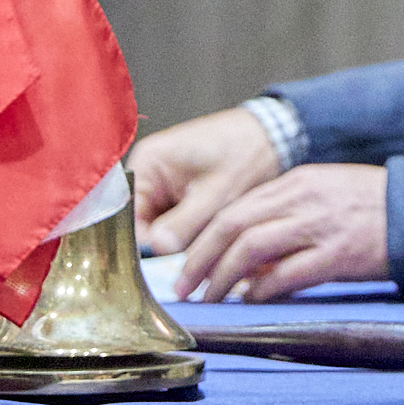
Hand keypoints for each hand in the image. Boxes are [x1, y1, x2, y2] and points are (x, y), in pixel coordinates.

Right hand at [131, 108, 283, 256]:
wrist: (275, 138)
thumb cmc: (247, 156)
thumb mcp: (216, 195)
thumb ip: (184, 224)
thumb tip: (156, 249)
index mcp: (146, 164)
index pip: (128, 216)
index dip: (143, 245)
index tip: (165, 266)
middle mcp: (148, 173)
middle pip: (143, 224)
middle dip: (169, 243)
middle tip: (197, 256)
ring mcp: (164, 183)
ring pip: (162, 227)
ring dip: (183, 239)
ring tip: (210, 240)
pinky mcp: (181, 192)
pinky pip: (177, 221)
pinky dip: (193, 232)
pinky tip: (213, 234)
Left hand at [175, 163, 388, 301]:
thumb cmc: (374, 205)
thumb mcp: (325, 194)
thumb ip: (287, 216)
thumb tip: (250, 259)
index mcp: (295, 182)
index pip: (235, 207)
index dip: (204, 237)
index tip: (188, 262)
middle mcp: (301, 199)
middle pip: (232, 225)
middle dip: (200, 258)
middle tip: (183, 286)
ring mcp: (318, 226)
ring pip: (251, 249)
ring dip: (222, 278)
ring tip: (209, 299)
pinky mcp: (337, 254)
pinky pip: (287, 275)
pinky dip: (262, 290)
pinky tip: (249, 301)